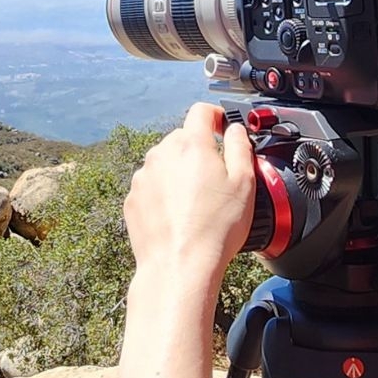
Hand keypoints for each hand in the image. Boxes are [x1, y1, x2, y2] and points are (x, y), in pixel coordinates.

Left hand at [124, 102, 255, 283]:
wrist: (178, 266)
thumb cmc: (215, 229)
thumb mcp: (244, 183)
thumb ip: (240, 146)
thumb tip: (235, 130)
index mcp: (191, 144)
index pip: (201, 112)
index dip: (216, 116)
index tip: (222, 127)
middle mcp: (162, 154)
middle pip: (182, 139)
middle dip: (199, 151)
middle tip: (216, 179)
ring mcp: (143, 176)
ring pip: (165, 163)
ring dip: (180, 173)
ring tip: (197, 204)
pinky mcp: (133, 198)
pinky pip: (152, 186)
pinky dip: (164, 194)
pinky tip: (178, 216)